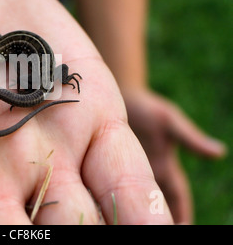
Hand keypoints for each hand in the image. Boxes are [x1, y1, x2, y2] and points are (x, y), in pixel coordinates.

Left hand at [123, 88, 225, 223]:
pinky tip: (104, 209)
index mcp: (167, 166)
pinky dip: (114, 199)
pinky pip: (115, 187)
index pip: (179, 199)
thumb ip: (190, 138)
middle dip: (163, 220)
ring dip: (139, 213)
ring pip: (140, 199)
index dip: (182, 216)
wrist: (123, 94)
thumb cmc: (148, 106)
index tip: (183, 229)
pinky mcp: (116, 163)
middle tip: (157, 231)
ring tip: (128, 225)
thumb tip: (220, 153)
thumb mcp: (169, 121)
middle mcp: (152, 172)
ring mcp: (133, 168)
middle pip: (161, 205)